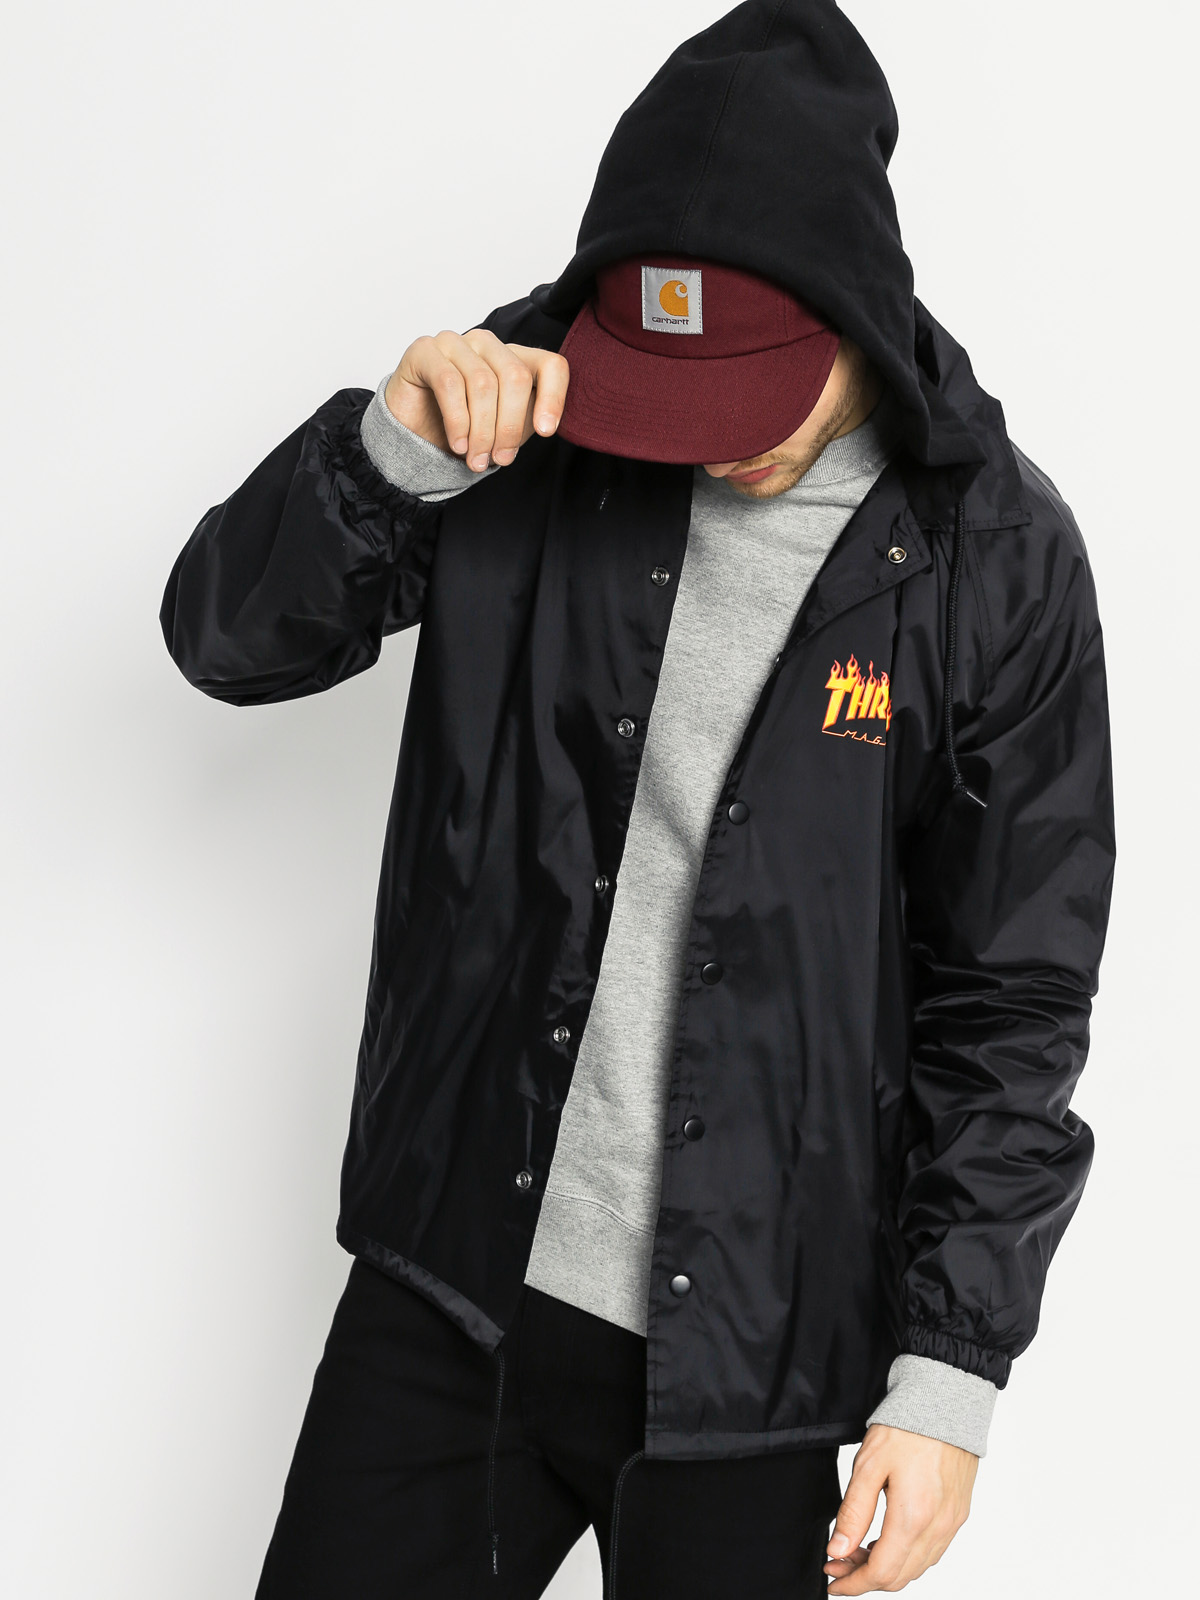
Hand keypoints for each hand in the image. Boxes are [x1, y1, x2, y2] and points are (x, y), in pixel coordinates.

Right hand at [384, 329, 569, 471]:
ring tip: (476, 460)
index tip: (545, 432)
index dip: (554, 397)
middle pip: (515, 377)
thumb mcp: (503, 429)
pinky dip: (457, 421)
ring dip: (482, 431)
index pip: (550, 364)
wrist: (413, 436)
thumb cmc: (462, 429)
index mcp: (513, 357)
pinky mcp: (424, 350)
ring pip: (483, 384)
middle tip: (500, 459)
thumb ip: (525, 420)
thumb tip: (544, 424)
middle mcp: (486, 344)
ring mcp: (455, 342)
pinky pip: (449, 384)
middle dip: (509, 426)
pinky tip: (458, 445)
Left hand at [824, 1425, 976, 1592]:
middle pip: (900, 1576)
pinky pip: (933, 1551)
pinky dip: (908, 1556)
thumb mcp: (869, 1465)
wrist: (947, 1397)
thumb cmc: (907, 1425)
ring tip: (859, 1550)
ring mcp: (952, 1522)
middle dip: (866, 1578)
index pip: (881, 1573)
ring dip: (888, 1568)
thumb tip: (838, 1551)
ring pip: (918, 1567)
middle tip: (838, 1563)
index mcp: (913, 1518)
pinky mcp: (958, 1512)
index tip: (832, 1579)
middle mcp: (938, 1528)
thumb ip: (853, 1512)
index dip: (853, 1583)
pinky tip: (889, 1540)